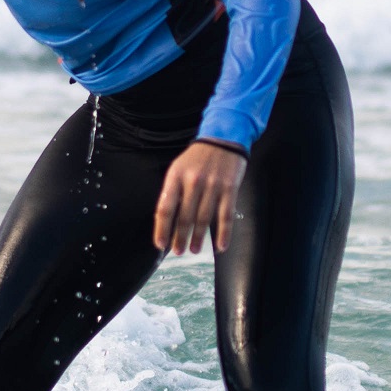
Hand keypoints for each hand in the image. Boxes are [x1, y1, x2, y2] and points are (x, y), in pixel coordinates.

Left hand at [154, 140, 245, 254]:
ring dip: (199, 238)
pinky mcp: (230, 189)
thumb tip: (167, 221)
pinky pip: (225, 216)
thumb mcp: (178, 168)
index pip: (165, 208)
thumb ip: (173, 191)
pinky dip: (223, 234)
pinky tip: (220, 246)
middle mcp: (193, 182)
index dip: (162, 229)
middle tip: (178, 251)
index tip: (160, 244)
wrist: (224, 139)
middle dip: (180, 238)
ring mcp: (213, 185)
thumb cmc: (198, 158)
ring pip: (204, 219)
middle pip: (184, 217)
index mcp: (176, 176)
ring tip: (195, 249)